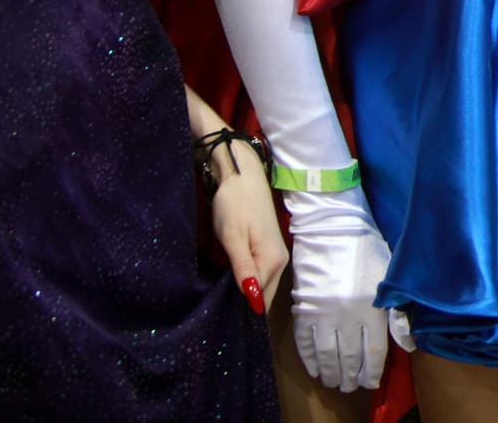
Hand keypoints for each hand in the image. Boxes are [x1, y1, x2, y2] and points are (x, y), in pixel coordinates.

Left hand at [208, 142, 285, 314]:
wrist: (243, 178)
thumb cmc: (234, 206)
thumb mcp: (232, 238)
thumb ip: (243, 268)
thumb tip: (252, 300)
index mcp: (272, 261)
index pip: (261, 301)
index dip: (242, 313)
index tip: (220, 319)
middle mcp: (280, 262)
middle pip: (263, 296)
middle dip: (244, 307)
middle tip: (216, 312)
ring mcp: (276, 256)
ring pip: (262, 287)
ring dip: (245, 295)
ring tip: (220, 300)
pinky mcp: (269, 250)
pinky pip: (260, 276)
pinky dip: (247, 284)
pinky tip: (230, 283)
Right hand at [283, 188, 393, 391]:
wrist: (332, 226)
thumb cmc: (366, 247)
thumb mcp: (389, 276)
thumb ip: (397, 312)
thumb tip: (407, 343)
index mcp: (373, 307)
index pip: (374, 351)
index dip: (373, 371)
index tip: (371, 382)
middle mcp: (348, 315)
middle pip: (349, 357)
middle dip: (351, 376)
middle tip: (351, 387)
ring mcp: (323, 314)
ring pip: (326, 354)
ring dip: (331, 373)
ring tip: (334, 382)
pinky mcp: (303, 308)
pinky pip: (304, 342)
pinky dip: (309, 359)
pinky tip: (315, 369)